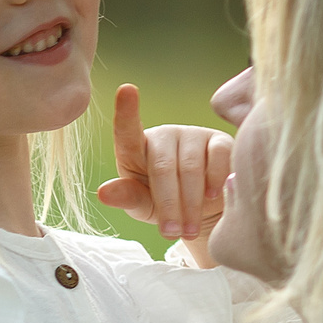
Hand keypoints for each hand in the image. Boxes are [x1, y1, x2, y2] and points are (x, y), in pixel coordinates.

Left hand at [95, 83, 229, 263]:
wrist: (204, 209)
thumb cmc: (164, 205)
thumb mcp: (143, 206)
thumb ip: (127, 197)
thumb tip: (103, 193)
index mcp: (135, 148)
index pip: (128, 131)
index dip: (127, 111)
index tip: (126, 90)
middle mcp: (163, 135)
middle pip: (163, 167)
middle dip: (169, 204)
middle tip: (172, 232)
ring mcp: (191, 134)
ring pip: (191, 167)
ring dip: (191, 203)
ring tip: (189, 229)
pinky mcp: (219, 139)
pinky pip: (218, 158)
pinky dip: (215, 181)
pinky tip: (213, 198)